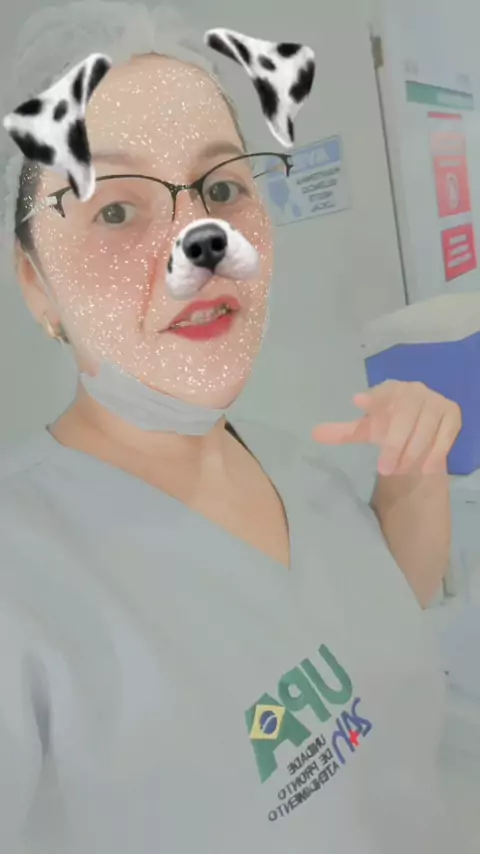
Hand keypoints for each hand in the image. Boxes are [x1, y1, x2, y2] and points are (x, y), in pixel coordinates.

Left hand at [312, 380, 461, 474]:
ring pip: (425, 427)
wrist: (420, 431)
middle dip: (395, 444)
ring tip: (401, 471)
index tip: (359, 402)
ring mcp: (435, 401)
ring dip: (413, 452)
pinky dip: (436, 453)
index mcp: (390, 390)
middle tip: (384, 469)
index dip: (373, 398)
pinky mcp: (452, 414)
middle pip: (404, 415)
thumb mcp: (366, 431)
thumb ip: (343, 432)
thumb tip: (314, 434)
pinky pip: (446, 435)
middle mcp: (414, 391)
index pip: (381, 393)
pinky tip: (426, 469)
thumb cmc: (390, 427)